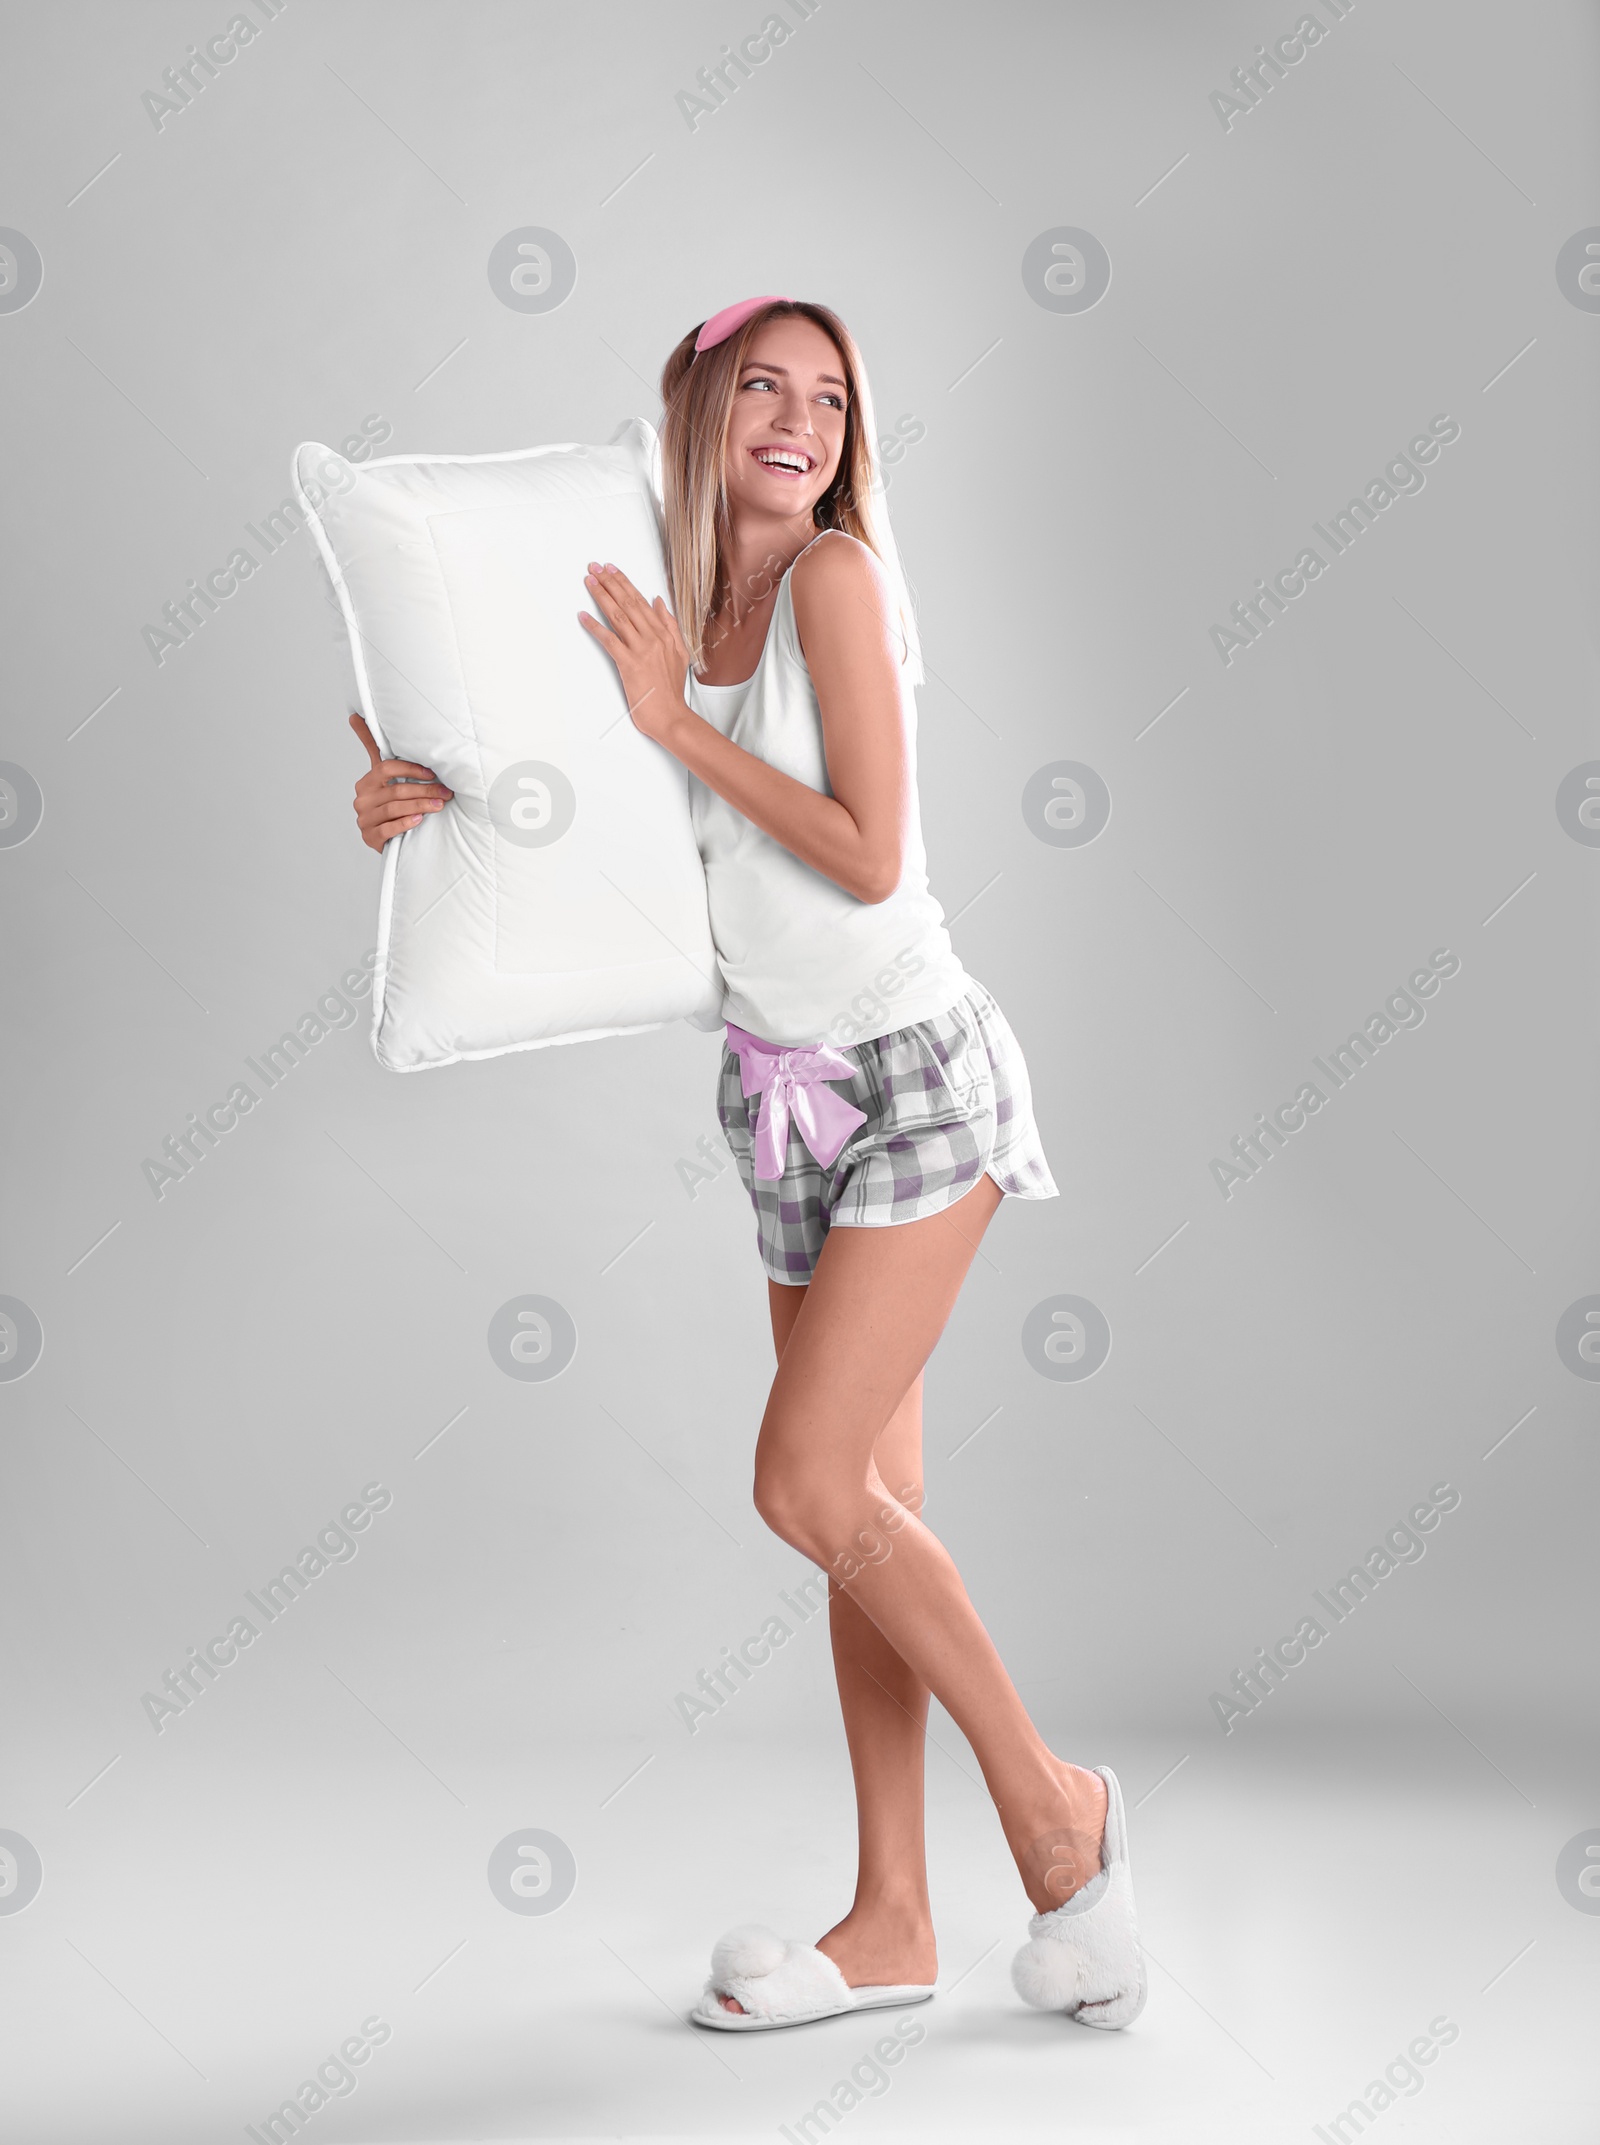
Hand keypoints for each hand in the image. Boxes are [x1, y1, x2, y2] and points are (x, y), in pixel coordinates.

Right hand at [349, 711, 452, 853]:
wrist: (384, 836)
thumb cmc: (388, 802)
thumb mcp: (383, 776)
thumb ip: (372, 747)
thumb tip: (354, 716)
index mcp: (366, 782)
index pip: (386, 768)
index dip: (410, 769)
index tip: (432, 773)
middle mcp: (362, 800)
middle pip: (395, 790)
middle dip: (424, 790)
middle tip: (445, 791)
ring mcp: (364, 820)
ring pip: (394, 809)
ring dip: (420, 806)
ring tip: (440, 805)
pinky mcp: (370, 838)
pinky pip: (388, 829)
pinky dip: (405, 823)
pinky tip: (419, 820)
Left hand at [577, 561, 690, 746]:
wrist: (670, 716)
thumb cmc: (671, 690)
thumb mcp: (680, 653)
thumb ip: (670, 626)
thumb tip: (659, 602)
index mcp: (664, 635)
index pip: (641, 601)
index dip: (625, 583)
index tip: (612, 570)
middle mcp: (653, 638)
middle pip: (628, 603)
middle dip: (610, 582)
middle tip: (595, 567)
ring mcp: (641, 650)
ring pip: (618, 616)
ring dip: (602, 596)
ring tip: (589, 582)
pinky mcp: (629, 664)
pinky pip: (609, 640)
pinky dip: (595, 627)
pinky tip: (583, 616)